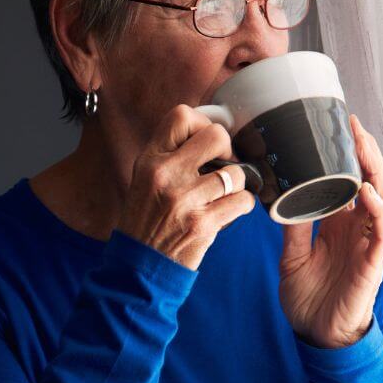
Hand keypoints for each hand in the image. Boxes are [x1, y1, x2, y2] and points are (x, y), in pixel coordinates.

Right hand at [117, 105, 256, 270]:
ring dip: (236, 184)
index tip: (206, 143)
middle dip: (227, 150)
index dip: (202, 123)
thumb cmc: (146, 221)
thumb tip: (210, 134)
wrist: (139, 266)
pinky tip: (226, 211)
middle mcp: (165, 174)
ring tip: (222, 195)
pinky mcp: (203, 223)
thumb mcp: (144, 179)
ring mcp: (185, 199)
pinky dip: (242, 205)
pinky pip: (243, 201)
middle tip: (222, 166)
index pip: (181, 116)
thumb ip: (171, 155)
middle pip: (216, 136)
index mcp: (150, 160)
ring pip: (236, 172)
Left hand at [278, 114, 382, 347]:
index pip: (349, 180)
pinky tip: (366, 191)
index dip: (349, 156)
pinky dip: (377, 209)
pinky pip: (381, 231)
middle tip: (353, 125)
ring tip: (362, 147)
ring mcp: (367, 244)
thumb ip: (293, 226)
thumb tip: (281, 196)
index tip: (339, 126)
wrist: (316, 335)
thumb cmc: (308, 298)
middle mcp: (357, 229)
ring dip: (374, 171)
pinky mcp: (372, 263)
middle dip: (365, 152)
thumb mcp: (292, 255)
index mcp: (339, 224)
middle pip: (370, 181)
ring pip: (382, 199)